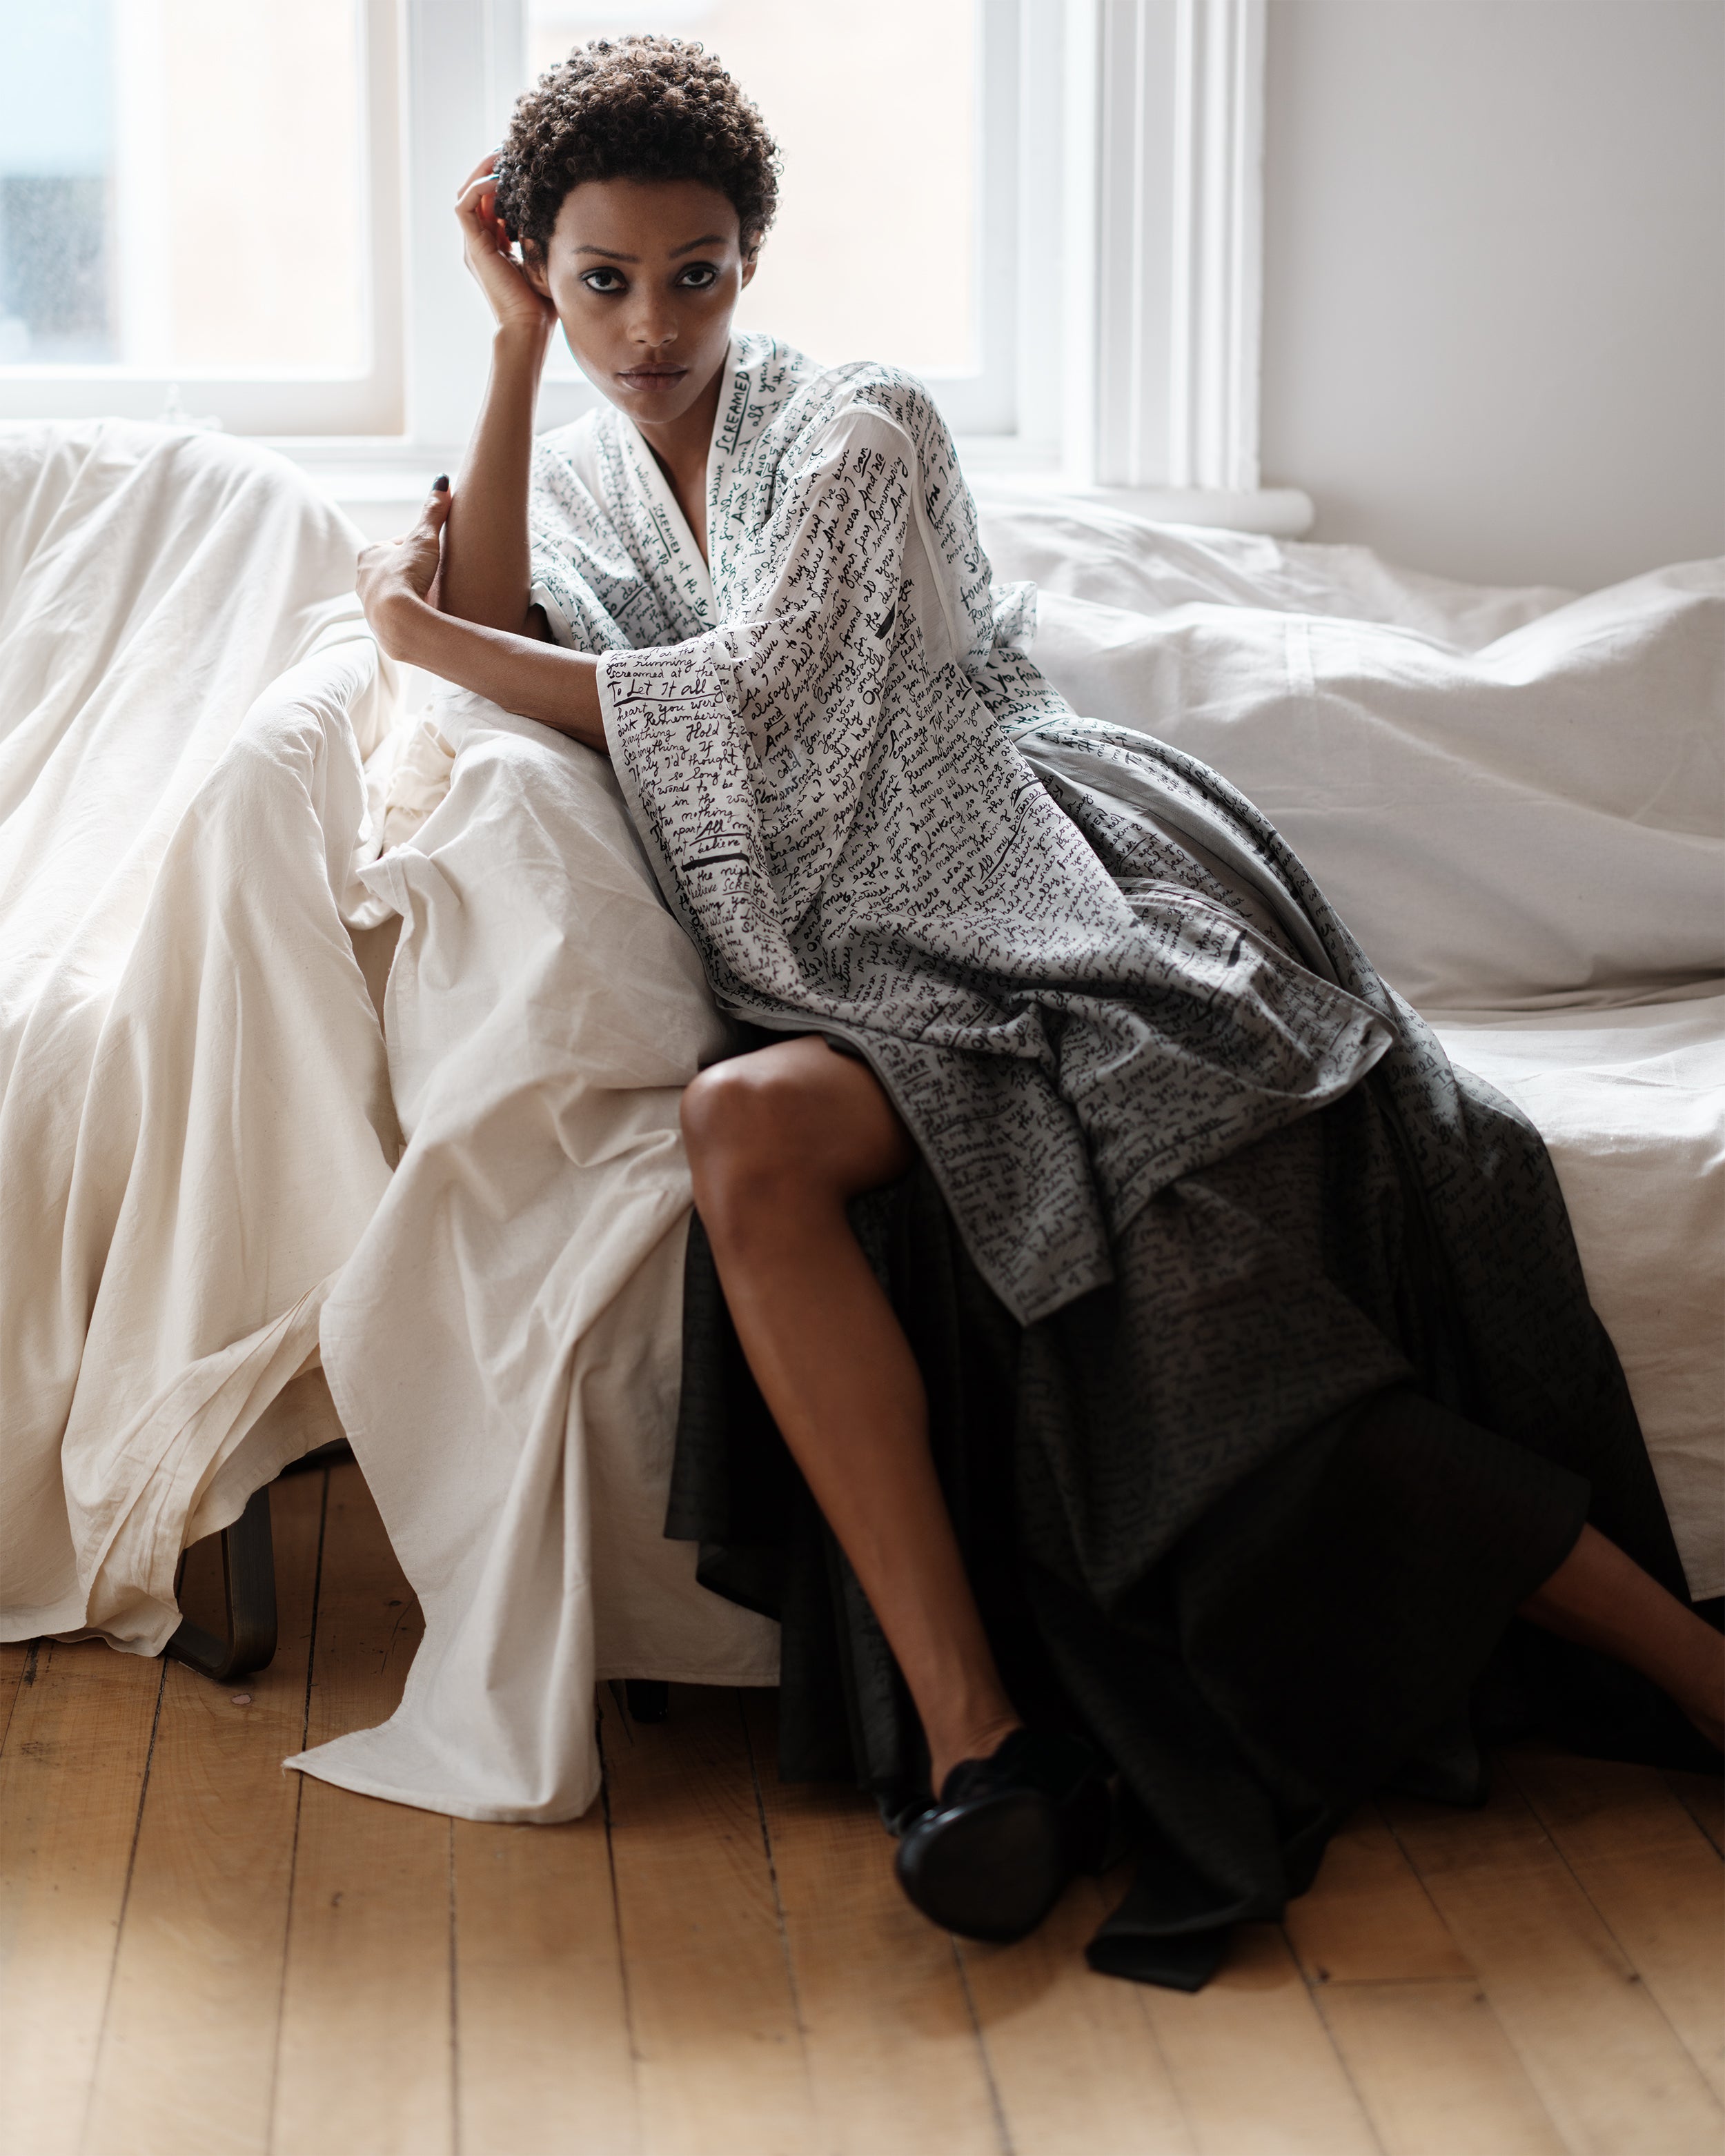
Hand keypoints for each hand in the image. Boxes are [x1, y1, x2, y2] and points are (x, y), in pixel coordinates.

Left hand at [357, 484, 451, 658]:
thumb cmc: (407, 575)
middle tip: (432, 575)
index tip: (432, 552)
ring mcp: (369, 606)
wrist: (399, 620)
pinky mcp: (379, 628)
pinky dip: (409, 615)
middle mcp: (362, 579)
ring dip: (409, 595)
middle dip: (409, 572)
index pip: (396, 546)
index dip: (416, 548)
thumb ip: (432, 512)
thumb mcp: (424, 538)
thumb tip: (442, 481)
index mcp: (368, 554)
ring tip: (429, 598)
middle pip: (391, 571)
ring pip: (392, 595)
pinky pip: (397, 617)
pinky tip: (423, 617)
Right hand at [456, 154, 557, 338]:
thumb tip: (564, 214)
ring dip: (483, 171)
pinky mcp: (473, 247)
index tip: (524, 165)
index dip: (505, 181)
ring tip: (503, 155)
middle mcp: (481, 244)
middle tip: (511, 151)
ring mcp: (475, 245)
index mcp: (496, 248)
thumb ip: (545, 238)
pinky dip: (479, 187)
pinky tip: (501, 180)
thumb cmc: (544, 305)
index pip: (493, 204)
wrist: (530, 329)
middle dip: (492, 169)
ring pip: (467, 193)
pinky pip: (465, 205)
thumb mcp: (547, 261)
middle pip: (477, 193)